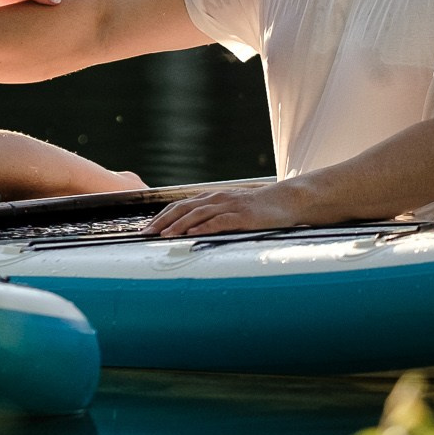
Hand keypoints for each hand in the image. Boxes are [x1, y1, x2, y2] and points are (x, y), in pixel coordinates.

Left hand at [149, 175, 321, 238]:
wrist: (287, 200)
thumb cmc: (259, 209)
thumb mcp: (232, 209)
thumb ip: (213, 217)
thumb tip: (192, 231)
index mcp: (211, 198)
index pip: (179, 206)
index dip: (161, 217)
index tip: (146, 230)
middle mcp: (216, 199)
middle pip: (182, 208)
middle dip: (162, 222)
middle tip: (146, 235)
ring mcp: (230, 206)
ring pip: (197, 214)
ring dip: (178, 225)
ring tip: (164, 236)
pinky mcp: (243, 216)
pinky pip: (220, 221)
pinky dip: (204, 227)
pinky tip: (193, 234)